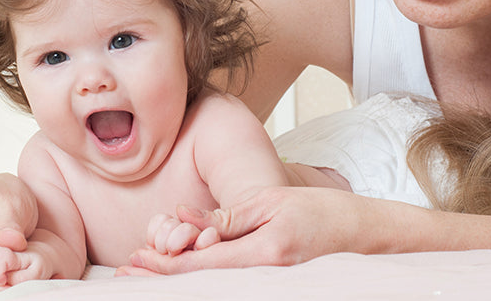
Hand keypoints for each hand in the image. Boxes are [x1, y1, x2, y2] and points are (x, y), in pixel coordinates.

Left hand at [129, 186, 390, 273]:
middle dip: (162, 278)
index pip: (202, 265)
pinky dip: (202, 280)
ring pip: (214, 287)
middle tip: (128, 272)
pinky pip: (231, 285)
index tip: (137, 259)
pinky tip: (183, 274)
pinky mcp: (273, 287)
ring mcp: (271, 286)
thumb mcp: (270, 203)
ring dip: (178, 281)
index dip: (166, 264)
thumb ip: (228, 216)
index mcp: (264, 253)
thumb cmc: (319, 211)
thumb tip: (185, 218)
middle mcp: (266, 277)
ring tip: (145, 274)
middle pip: (202, 283)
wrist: (362, 235)